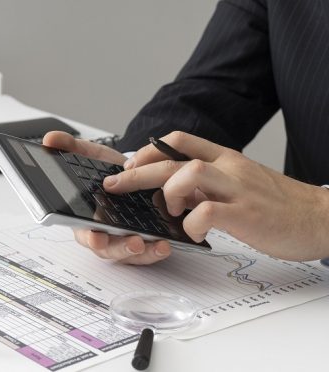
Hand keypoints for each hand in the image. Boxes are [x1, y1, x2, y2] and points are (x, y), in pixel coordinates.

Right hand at [42, 131, 172, 264]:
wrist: (132, 174)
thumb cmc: (107, 172)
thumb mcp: (88, 155)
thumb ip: (70, 147)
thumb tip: (49, 139)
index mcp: (83, 217)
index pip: (83, 232)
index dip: (89, 238)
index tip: (96, 238)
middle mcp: (101, 233)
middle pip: (107, 249)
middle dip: (120, 248)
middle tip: (134, 242)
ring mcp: (121, 240)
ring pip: (128, 255)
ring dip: (142, 254)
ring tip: (157, 245)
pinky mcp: (141, 242)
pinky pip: (147, 254)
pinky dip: (156, 252)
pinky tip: (165, 245)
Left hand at [104, 131, 328, 261]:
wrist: (320, 218)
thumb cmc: (276, 204)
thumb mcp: (237, 184)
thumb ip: (206, 184)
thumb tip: (169, 189)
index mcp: (225, 158)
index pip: (180, 140)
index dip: (148, 149)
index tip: (129, 164)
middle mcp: (229, 168)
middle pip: (173, 158)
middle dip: (136, 171)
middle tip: (115, 184)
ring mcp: (238, 190)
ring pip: (189, 173)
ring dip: (167, 192)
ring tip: (167, 210)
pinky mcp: (247, 215)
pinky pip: (207, 212)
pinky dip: (190, 223)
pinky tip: (193, 232)